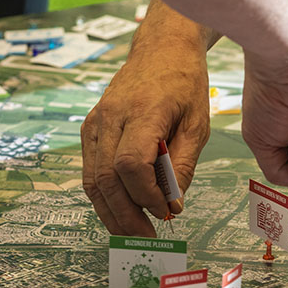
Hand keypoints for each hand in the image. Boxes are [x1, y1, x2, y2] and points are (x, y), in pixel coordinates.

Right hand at [81, 43, 208, 235]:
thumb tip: (173, 204)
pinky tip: (122, 211)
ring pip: (92, 179)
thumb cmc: (184, 85)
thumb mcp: (198, 124)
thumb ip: (183, 166)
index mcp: (141, 111)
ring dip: (110, 212)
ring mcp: (95, 122)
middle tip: (146, 236)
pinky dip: (104, 196)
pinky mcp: (90, 129)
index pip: (130, 164)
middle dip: (126, 214)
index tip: (166, 209)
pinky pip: (90, 171)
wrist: (162, 50)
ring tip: (133, 232)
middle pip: (106, 178)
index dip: (145, 194)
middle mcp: (110, 116)